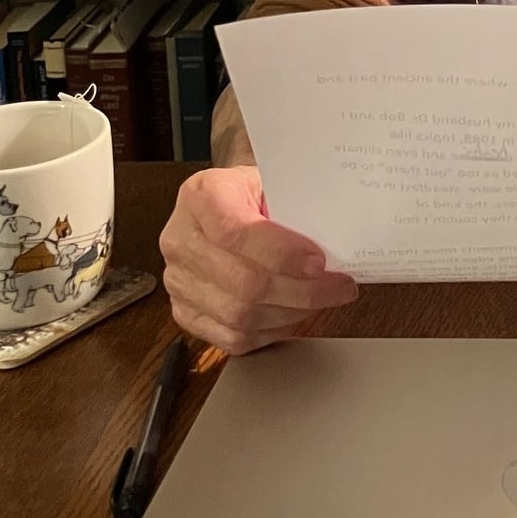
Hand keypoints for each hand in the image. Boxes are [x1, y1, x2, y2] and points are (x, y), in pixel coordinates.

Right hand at [159, 166, 357, 355]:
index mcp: (201, 196)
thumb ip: (294, 205)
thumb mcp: (271, 180)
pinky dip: (270, 331)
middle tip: (338, 286)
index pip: (236, 233)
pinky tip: (294, 315)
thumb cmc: (252, 191)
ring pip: (239, 316)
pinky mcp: (184, 312)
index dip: (281, 253)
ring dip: (291, 313)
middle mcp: (180, 240)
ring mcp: (177, 281)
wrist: (222, 203)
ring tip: (322, 300)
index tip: (319, 262)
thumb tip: (336, 240)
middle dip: (300, 291)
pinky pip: (232, 337)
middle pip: (243, 282)